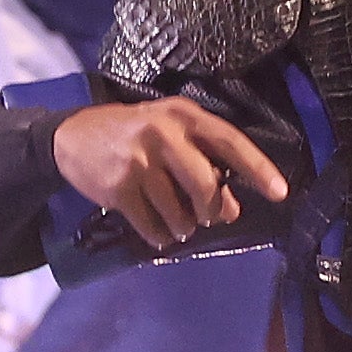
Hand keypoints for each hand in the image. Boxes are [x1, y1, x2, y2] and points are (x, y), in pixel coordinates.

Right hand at [51, 98, 287, 250]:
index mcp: (183, 115)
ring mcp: (139, 160)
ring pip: (179, 212)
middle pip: (206, 185)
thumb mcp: (169, 138)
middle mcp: (163, 133)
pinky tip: (157, 231)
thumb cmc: (130, 135)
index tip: (280, 192)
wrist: (71, 136)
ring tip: (177, 224)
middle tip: (205, 218)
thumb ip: (203, 165)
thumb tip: (232, 209)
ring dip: (183, 227)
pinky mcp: (119, 187)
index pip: (229, 142)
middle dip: (211, 210)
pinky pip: (152, 225)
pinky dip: (159, 236)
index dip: (258, 168)